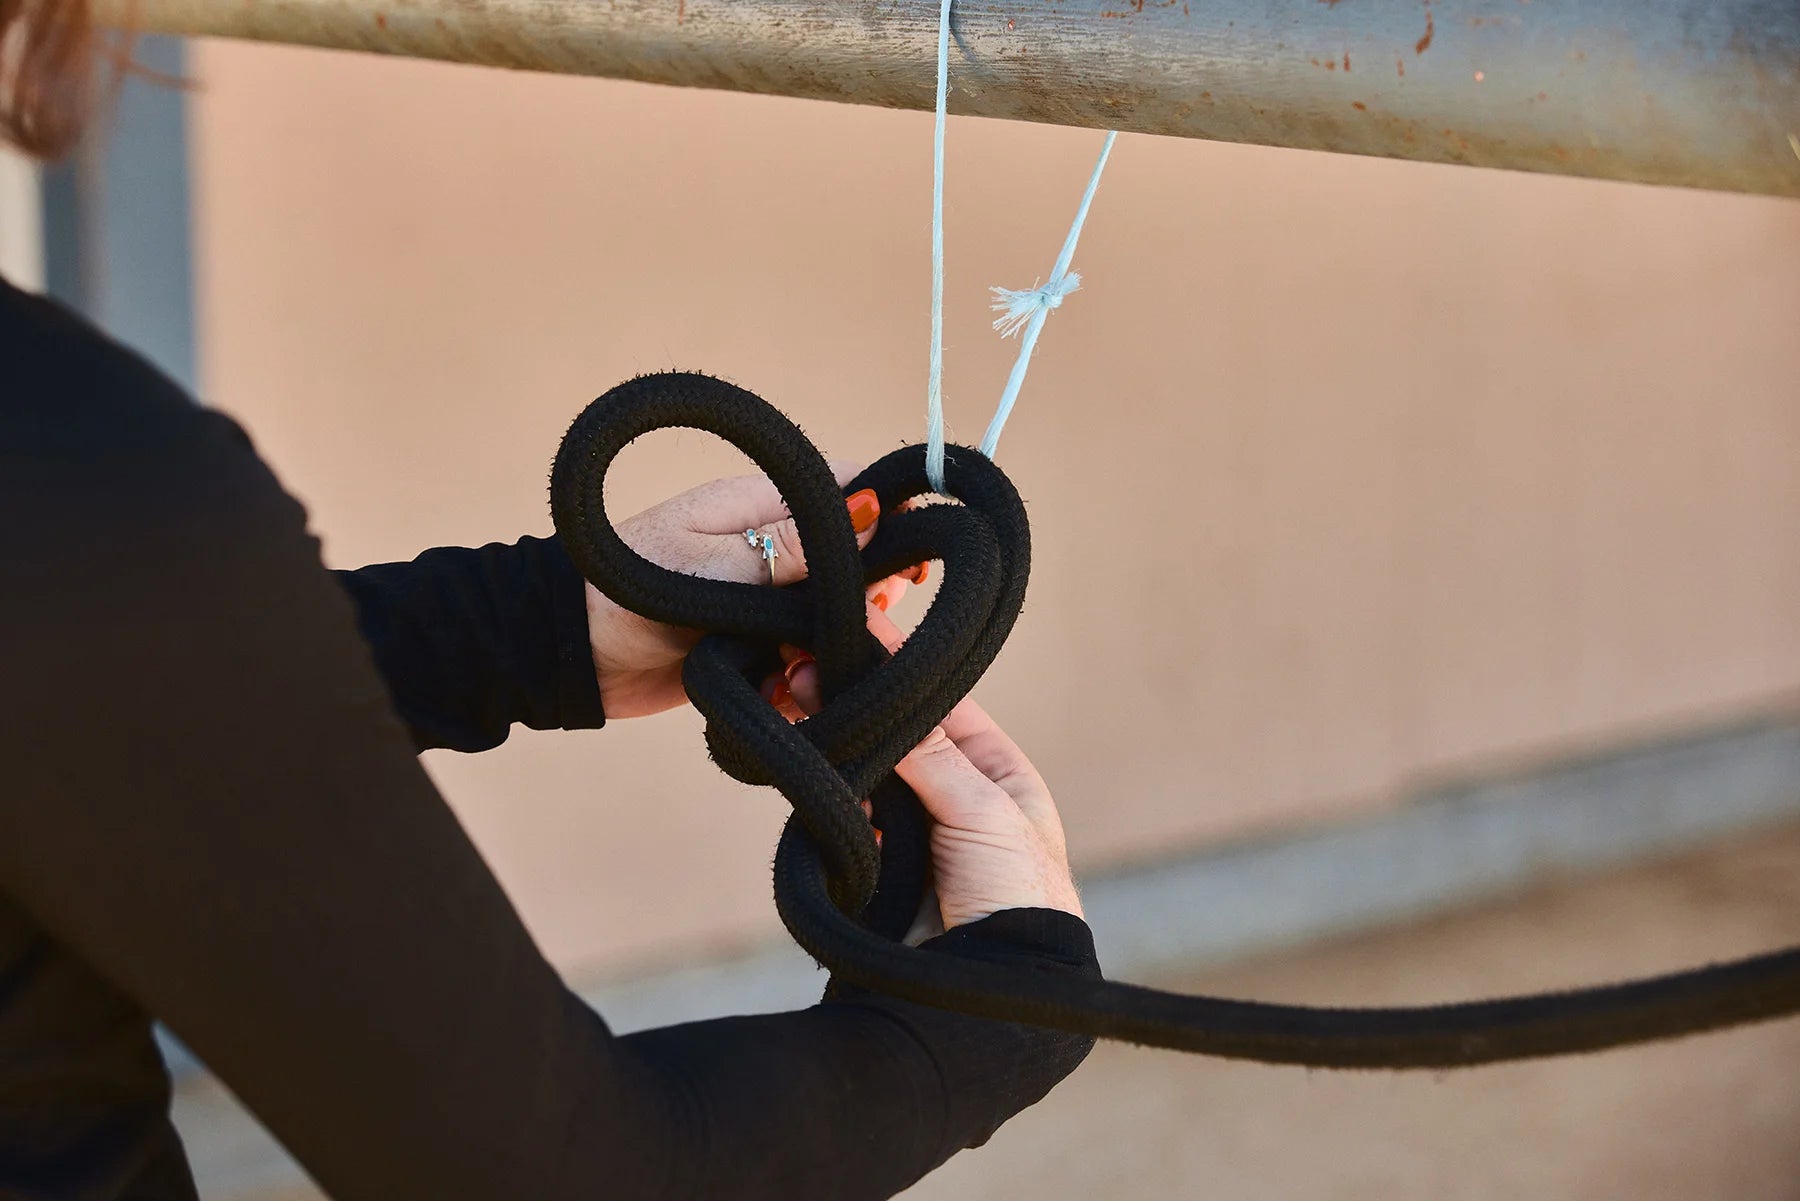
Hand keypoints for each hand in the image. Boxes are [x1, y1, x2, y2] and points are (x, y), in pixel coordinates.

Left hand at [586, 464, 912, 718]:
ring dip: (830, 651)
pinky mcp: (754, 644)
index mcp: (761, 503)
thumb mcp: (713, 568)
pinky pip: (802, 660)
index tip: (909, 567)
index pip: (850, 491)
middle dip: (863, 602)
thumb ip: (791, 548)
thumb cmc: (625, 591)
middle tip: (852, 632)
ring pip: (834, 619)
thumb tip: (872, 513)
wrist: (569, 656)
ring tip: (798, 672)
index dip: (890, 523)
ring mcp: (765, 597)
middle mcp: (771, 546)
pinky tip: (780, 693)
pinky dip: (799, 680)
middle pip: (856, 562)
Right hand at [780, 609, 1081, 929]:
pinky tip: (800, 753)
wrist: (994, 989)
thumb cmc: (1019, 897)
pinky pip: (847, 813)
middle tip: (800, 664)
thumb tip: (888, 692)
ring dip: (833, 738)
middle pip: (897, 734)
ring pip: (866, 770)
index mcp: (998, 772)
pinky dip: (824, 787)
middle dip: (853, 700)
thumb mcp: (984, 813)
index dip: (898, 669)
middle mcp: (956, 793)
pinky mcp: (881, 863)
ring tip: (788, 696)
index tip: (857, 630)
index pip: (941, 705)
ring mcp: (916, 828)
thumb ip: (932, 755)